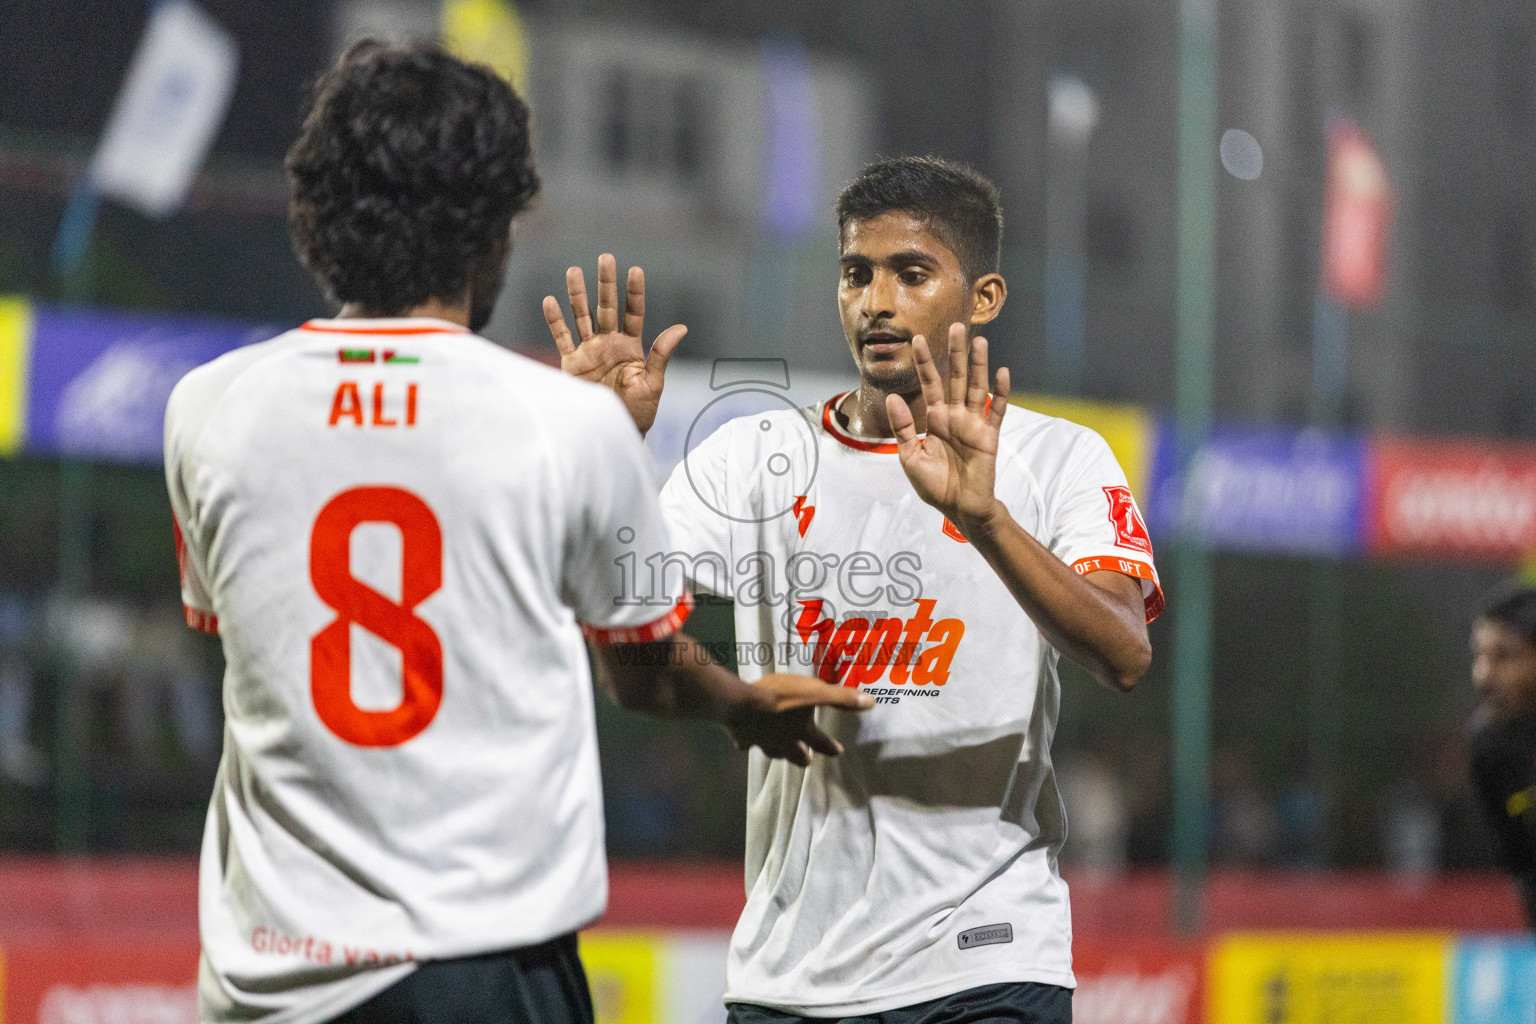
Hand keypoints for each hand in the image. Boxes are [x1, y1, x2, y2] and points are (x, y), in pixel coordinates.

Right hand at [543, 253, 685, 434]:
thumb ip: (661, 355)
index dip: (633, 293)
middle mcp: (609, 344)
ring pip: (582, 316)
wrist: (613, 433)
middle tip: (605, 258)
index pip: (633, 313)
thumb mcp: (653, 384)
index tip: (635, 270)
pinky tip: (550, 301)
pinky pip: (562, 338)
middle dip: (606, 283)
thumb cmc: (638, 412)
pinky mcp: (571, 364)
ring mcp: (589, 352)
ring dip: (577, 295)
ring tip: (573, 270)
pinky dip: (555, 321)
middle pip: (606, 307)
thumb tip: (681, 328)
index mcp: (631, 347)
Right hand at [725, 673, 873, 766]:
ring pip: (772, 751)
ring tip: (780, 752)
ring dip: (779, 753)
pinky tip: (744, 741)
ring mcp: (761, 740)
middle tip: (808, 761)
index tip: (838, 752)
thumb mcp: (815, 693)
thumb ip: (841, 698)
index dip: (831, 747)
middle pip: (795, 754)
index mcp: (802, 731)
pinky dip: (747, 742)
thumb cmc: (780, 697)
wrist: (741, 704)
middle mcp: (783, 740)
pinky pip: (745, 742)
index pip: (821, 742)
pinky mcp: (741, 735)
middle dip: (803, 758)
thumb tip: (870, 703)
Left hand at [886, 323, 1010, 530]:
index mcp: (935, 418)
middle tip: (956, 326)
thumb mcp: (910, 457)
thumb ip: (904, 428)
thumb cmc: (934, 485)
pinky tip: (1003, 373)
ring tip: (979, 341)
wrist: (959, 508)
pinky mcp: (989, 435)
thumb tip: (894, 398)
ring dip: (979, 365)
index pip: (929, 383)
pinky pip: (996, 411)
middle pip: (956, 377)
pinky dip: (1001, 393)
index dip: (924, 362)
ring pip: (976, 387)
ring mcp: (974, 423)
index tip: (917, 339)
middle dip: (955, 353)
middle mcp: (955, 415)